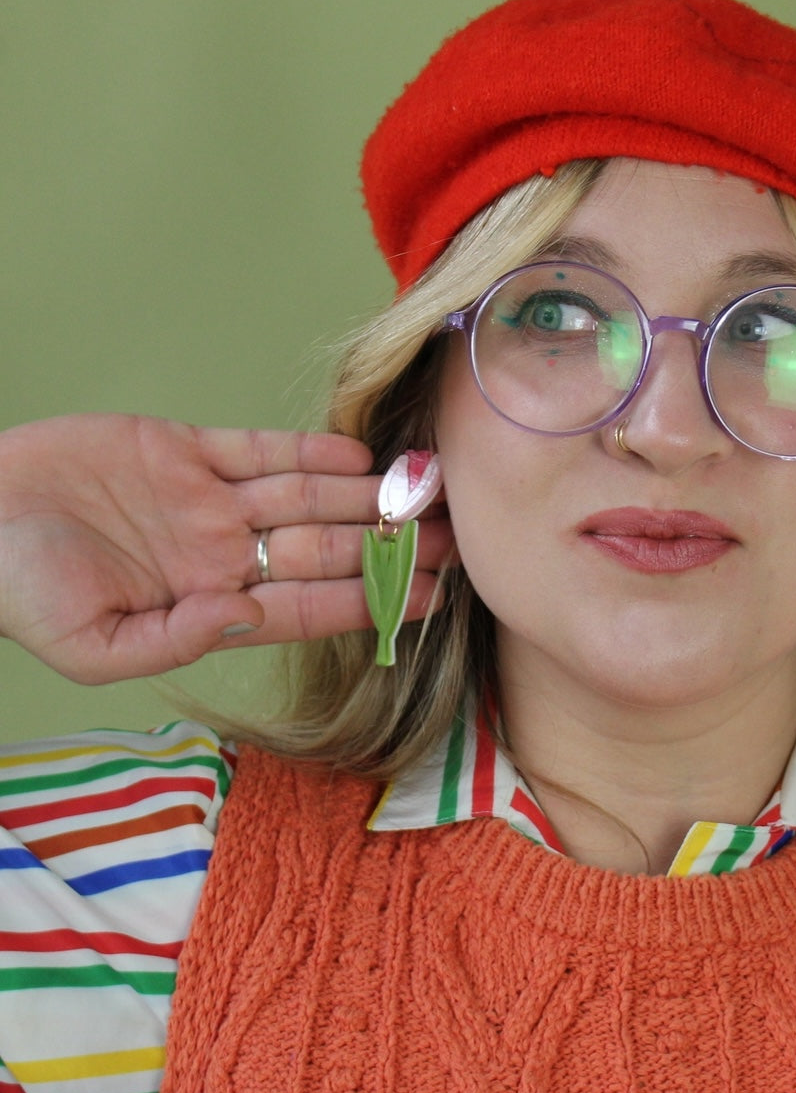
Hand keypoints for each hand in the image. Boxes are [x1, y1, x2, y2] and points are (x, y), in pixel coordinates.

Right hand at [0, 415, 453, 683]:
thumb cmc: (22, 592)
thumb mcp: (93, 644)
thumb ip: (178, 636)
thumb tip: (249, 615)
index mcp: (211, 603)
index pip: (313, 606)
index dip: (374, 601)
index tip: (433, 598)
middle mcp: (224, 552)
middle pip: (327, 549)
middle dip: (390, 546)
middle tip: (456, 539)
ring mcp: (209, 500)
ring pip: (307, 496)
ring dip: (366, 495)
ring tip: (427, 491)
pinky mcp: (185, 450)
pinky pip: (259, 449)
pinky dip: (308, 450)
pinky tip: (359, 454)